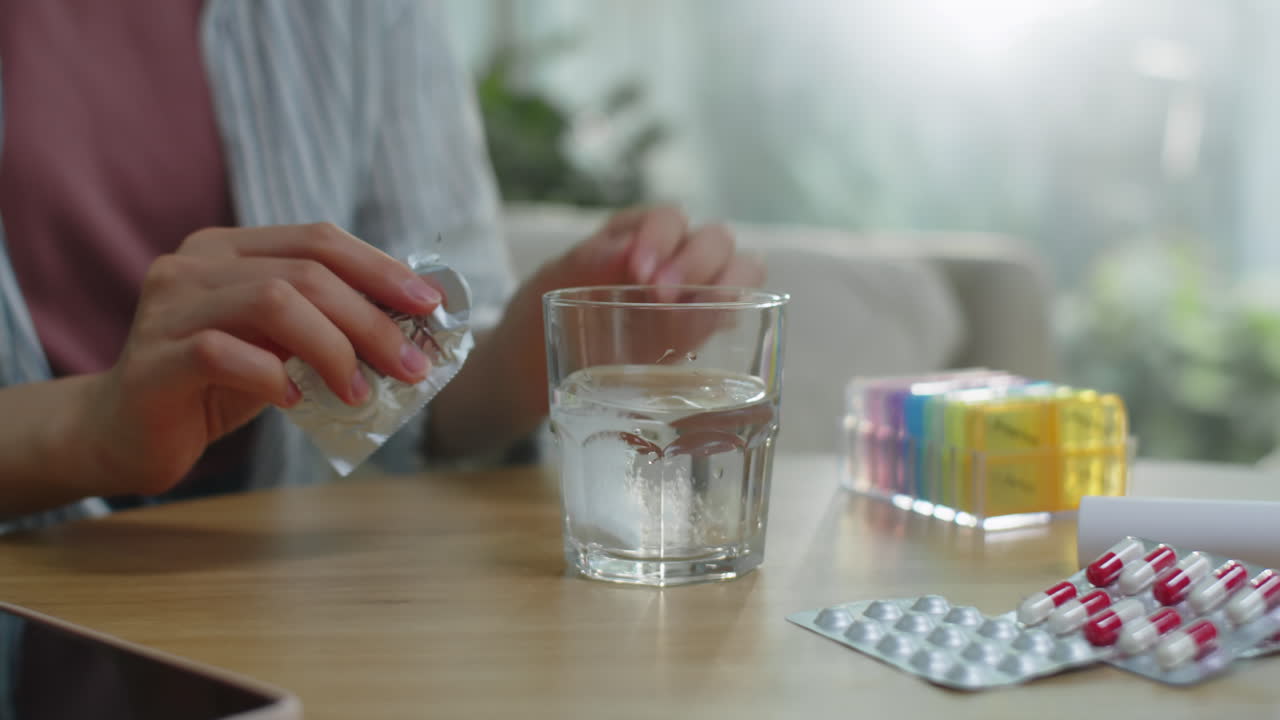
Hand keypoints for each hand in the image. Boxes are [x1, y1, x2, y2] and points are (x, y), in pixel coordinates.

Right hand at [82, 223, 441, 495]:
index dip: (380, 268)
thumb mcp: (278, 344)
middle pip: (305, 272)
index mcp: (229, 250)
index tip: (430, 305)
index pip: (318, 239)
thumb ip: (324, 323)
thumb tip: (411, 329)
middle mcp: (194, 264)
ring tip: (360, 392)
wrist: (124, 432)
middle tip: (411, 365)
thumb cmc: (216, 384)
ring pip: (271, 302)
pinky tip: (297, 402)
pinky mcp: (153, 360)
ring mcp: (167, 308)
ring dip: (333, 348)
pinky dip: (274, 378)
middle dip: (371, 319)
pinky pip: (223, 354)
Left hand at [425, 205, 764, 457]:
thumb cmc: (536, 320)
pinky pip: (734, 312)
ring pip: (740, 270)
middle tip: (661, 295)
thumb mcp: (546, 286)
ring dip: (732, 282)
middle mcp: (671, 259)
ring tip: (707, 310)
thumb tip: (627, 247)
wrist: (526, 376)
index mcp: (633, 236)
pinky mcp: (700, 332)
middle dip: (697, 261)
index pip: (668, 218)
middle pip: (714, 239)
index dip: (662, 237)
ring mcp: (691, 296)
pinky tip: (719, 329)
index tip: (638, 271)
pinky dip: (738, 312)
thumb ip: (583, 263)